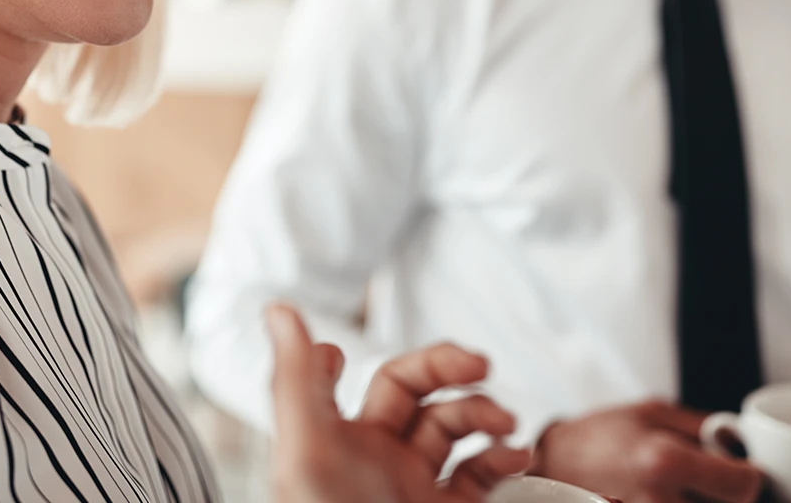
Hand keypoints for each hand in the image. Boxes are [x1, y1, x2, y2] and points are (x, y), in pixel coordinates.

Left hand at [266, 303, 532, 502]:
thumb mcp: (307, 455)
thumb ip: (295, 381)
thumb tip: (277, 306)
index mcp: (330, 443)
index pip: (327, 381)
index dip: (329, 360)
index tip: (339, 354)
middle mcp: (371, 462)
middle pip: (408, 389)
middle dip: (446, 367)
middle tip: (481, 364)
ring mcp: (415, 489)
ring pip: (451, 425)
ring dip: (481, 411)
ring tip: (505, 423)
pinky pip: (483, 474)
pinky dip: (504, 457)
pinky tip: (514, 457)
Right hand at [528, 400, 762, 502]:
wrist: (557, 464)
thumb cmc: (601, 434)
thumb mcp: (653, 411)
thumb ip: (703, 425)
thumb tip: (742, 440)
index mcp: (665, 461)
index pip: (744, 486)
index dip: (748, 476)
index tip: (740, 469)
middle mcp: (659, 501)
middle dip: (727, 494)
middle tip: (708, 479)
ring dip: (705, 502)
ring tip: (684, 488)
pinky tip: (673, 497)